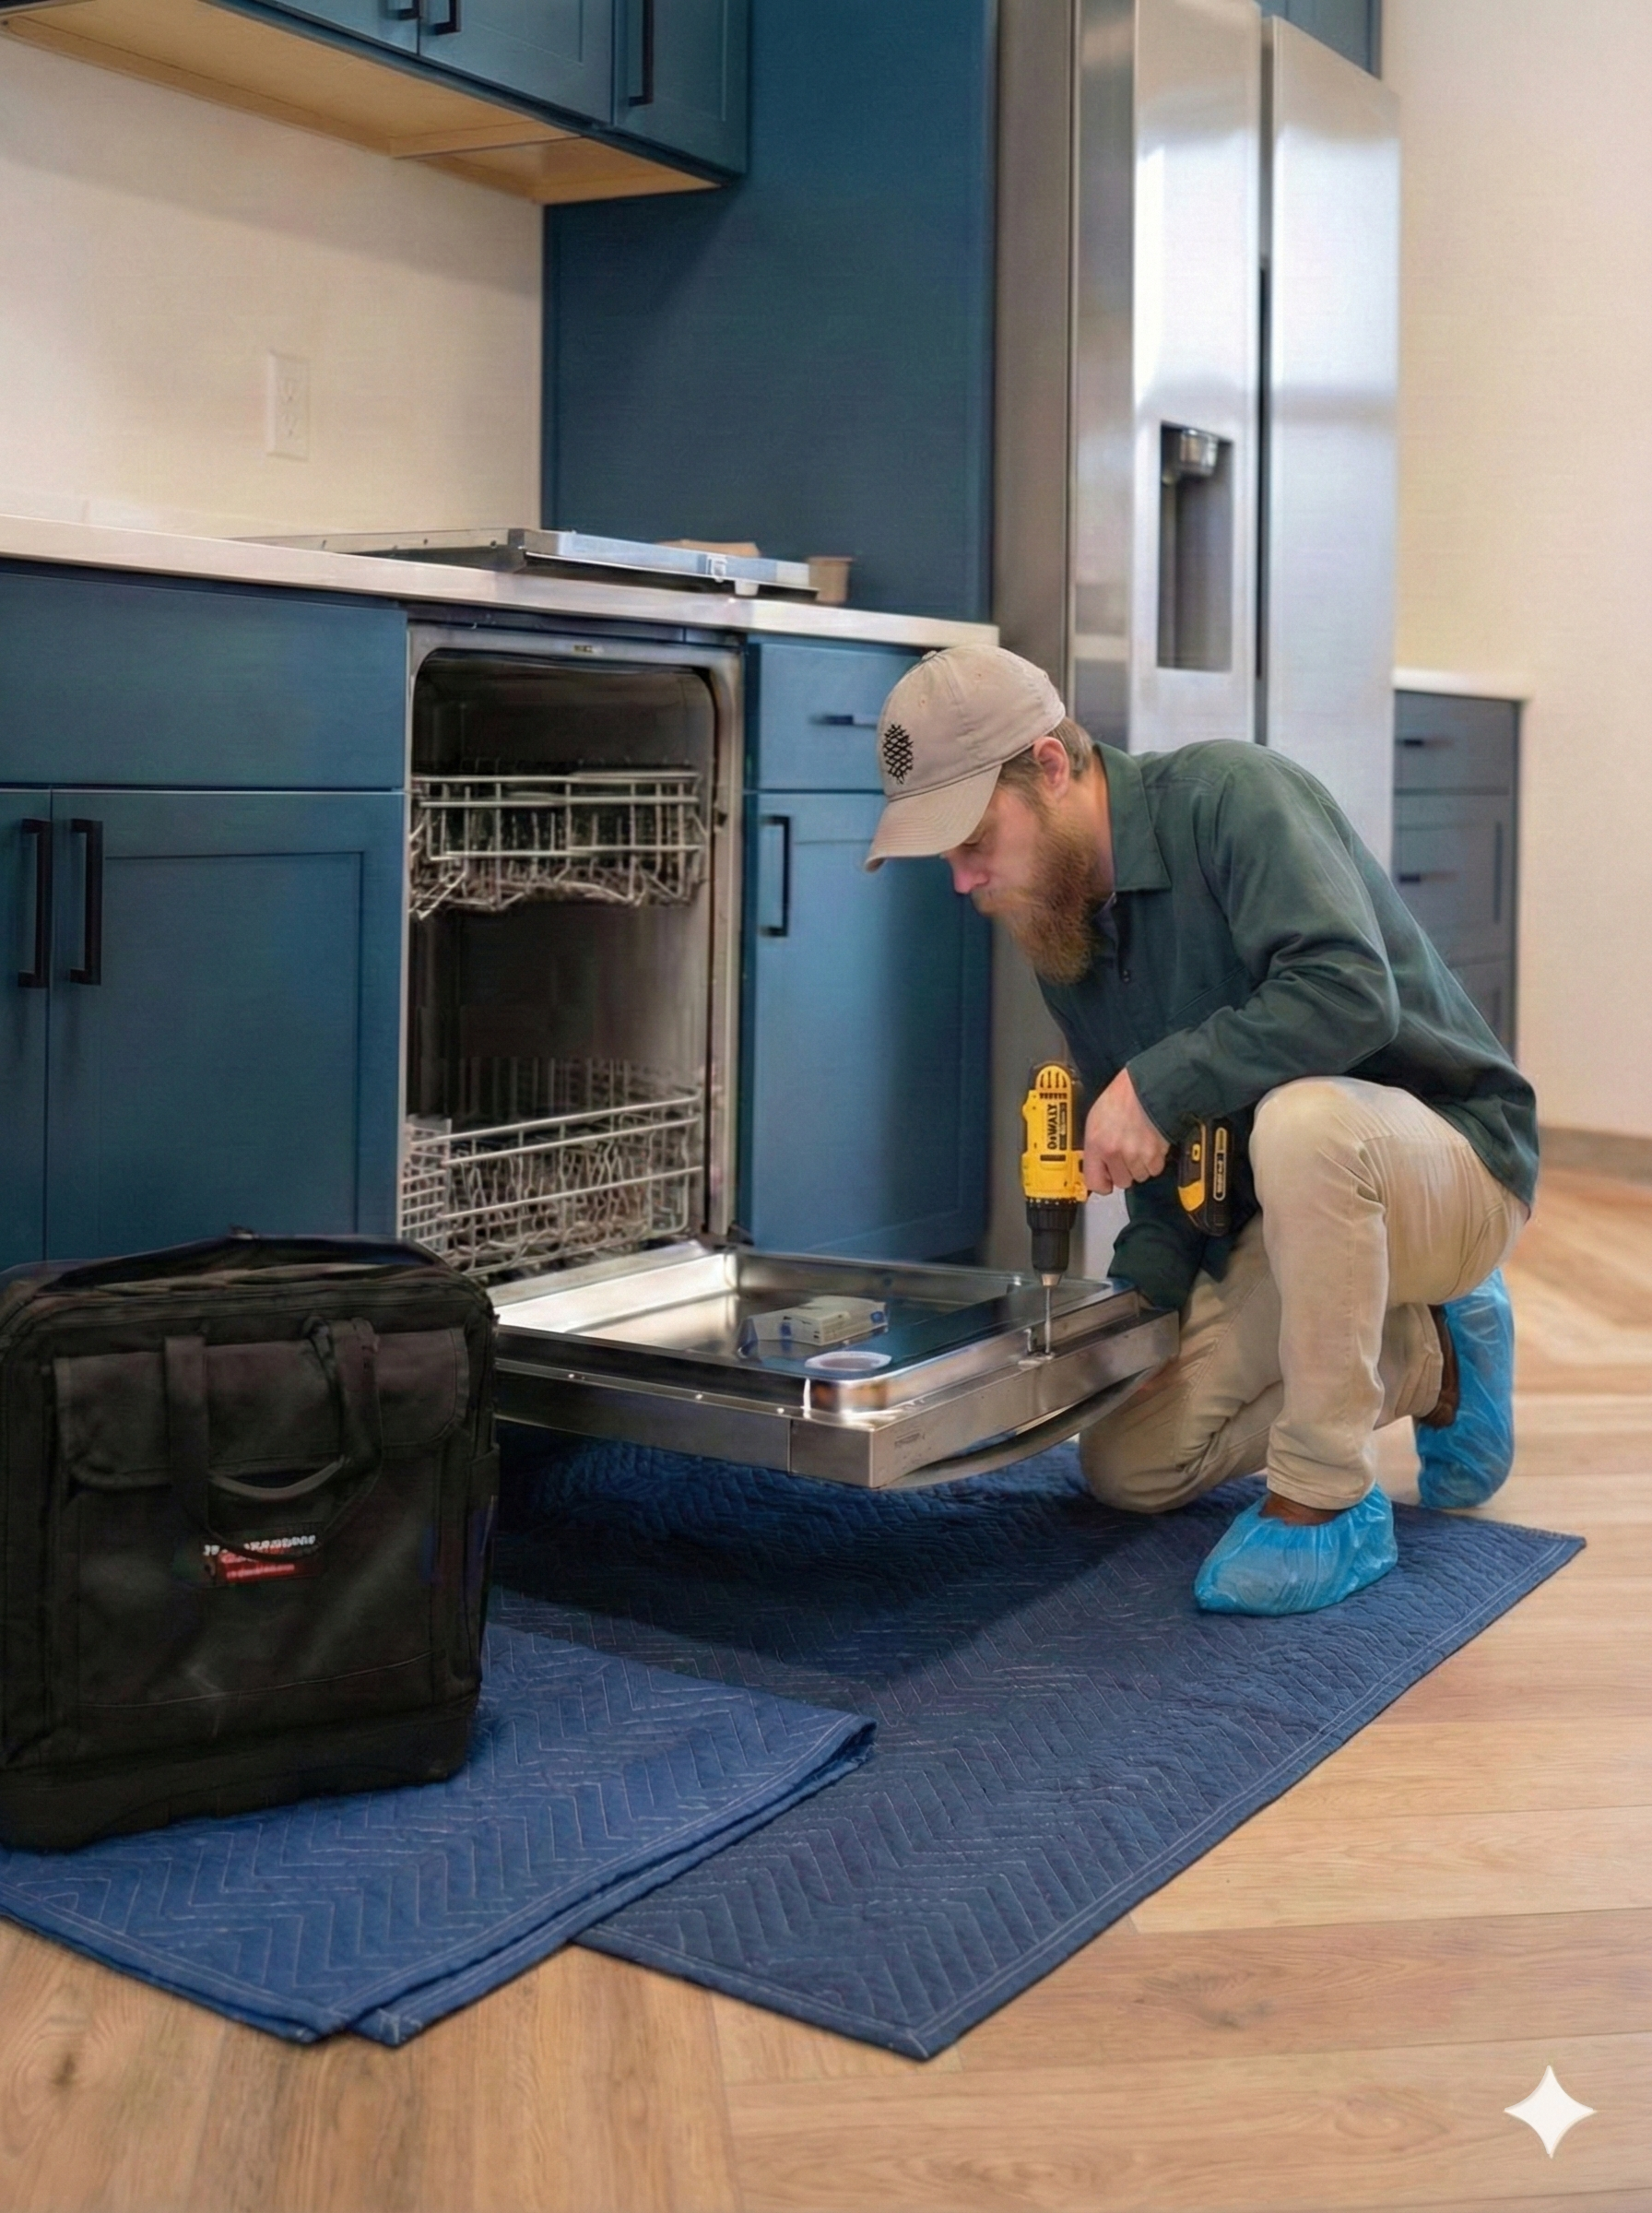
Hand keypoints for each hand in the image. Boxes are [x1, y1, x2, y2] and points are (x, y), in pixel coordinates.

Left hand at [1083, 1070, 1168, 1194]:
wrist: (1148, 1087)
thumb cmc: (1122, 1097)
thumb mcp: (1096, 1119)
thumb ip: (1095, 1145)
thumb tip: (1096, 1163)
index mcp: (1097, 1144)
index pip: (1095, 1182)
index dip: (1102, 1183)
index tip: (1106, 1181)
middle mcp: (1116, 1152)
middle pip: (1121, 1182)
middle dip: (1124, 1171)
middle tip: (1126, 1153)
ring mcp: (1137, 1155)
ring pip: (1140, 1176)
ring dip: (1140, 1165)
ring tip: (1138, 1144)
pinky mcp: (1156, 1154)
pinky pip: (1155, 1169)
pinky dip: (1154, 1160)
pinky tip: (1149, 1143)